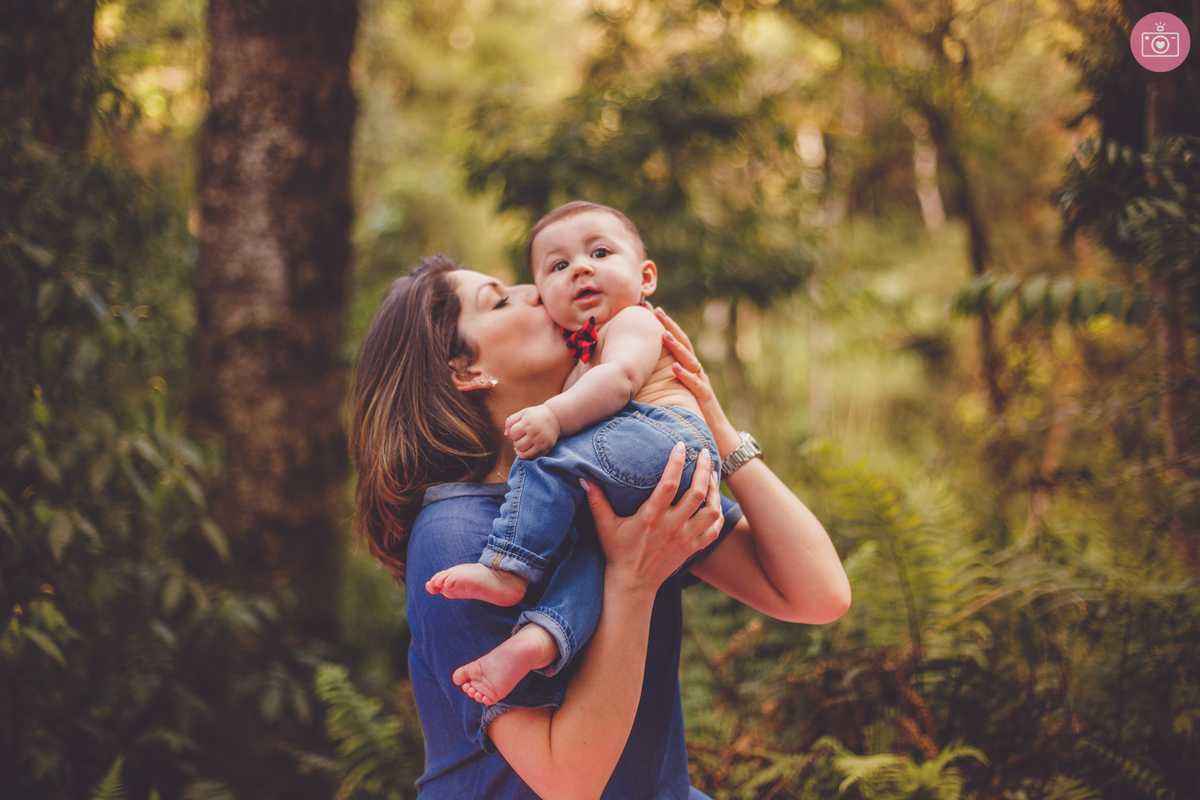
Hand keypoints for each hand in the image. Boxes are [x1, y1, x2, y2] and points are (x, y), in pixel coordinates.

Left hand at [505, 404, 560, 458]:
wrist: (555, 418)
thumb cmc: (535, 415)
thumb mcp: (522, 413)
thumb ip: (510, 421)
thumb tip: (506, 434)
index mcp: (528, 422)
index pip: (513, 434)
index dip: (513, 432)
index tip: (518, 429)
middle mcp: (535, 433)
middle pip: (518, 445)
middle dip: (516, 442)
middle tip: (521, 437)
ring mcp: (541, 442)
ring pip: (524, 453)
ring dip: (520, 450)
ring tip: (522, 444)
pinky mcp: (546, 449)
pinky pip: (532, 457)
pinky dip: (527, 456)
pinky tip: (526, 449)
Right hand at [581, 443, 722, 594]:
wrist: (632, 584)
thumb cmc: (617, 552)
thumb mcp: (604, 526)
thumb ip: (596, 501)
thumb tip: (583, 478)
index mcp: (651, 517)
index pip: (669, 485)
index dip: (677, 463)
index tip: (682, 445)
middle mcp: (671, 527)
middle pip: (696, 494)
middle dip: (704, 470)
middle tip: (706, 452)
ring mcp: (684, 539)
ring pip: (710, 511)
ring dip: (714, 491)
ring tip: (713, 475)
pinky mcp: (691, 548)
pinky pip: (713, 531)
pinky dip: (717, 515)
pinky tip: (714, 501)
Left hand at [652, 306, 739, 457]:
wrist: (717, 438)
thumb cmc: (691, 416)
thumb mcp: (673, 394)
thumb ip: (659, 383)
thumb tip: (633, 375)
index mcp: (687, 369)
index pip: (675, 342)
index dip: (664, 325)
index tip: (648, 310)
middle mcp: (696, 372)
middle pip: (683, 344)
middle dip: (669, 326)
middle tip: (655, 310)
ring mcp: (702, 384)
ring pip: (690, 361)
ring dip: (676, 347)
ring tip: (663, 334)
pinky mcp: (705, 400)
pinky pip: (696, 385)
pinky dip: (686, 376)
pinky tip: (675, 368)